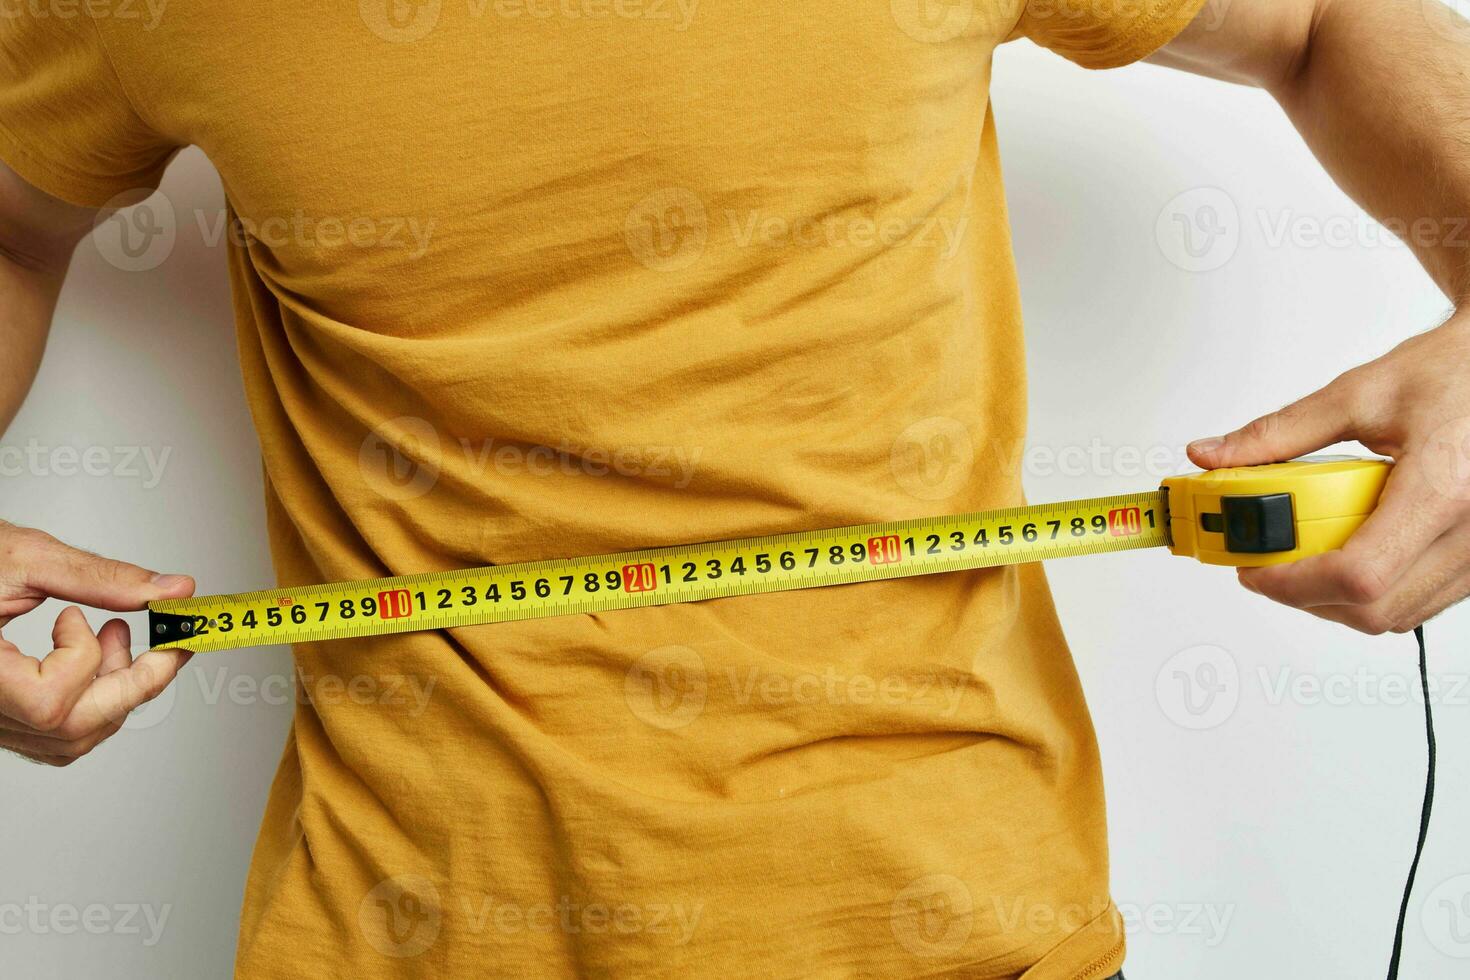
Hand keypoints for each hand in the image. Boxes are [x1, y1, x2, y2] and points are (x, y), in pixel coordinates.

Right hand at [0, 521, 194, 765]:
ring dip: (114, 691)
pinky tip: (93, 657)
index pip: (47, 703)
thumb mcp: (26, 557)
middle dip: (131, 685)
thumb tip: (173, 591)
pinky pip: (56, 734)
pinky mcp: (0, 717)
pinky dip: (91, 701)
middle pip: (70, 730)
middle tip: (165, 647)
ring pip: (69, 739)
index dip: (86, 661)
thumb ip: (101, 579)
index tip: (105, 623)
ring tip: (115, 636)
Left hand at [1187, 314, 1469, 634]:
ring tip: (1304, 556)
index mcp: (1443, 486)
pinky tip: (1349, 551)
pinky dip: (1375, 591)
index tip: (1255, 568)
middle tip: (1267, 565)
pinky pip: (1421, 600)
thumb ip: (1280, 432)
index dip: (1294, 583)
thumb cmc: (1454, 372)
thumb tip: (1216, 455)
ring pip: (1398, 615)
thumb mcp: (1359, 394)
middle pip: (1374, 609)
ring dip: (1338, 600)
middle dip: (1306, 596)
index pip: (1359, 573)